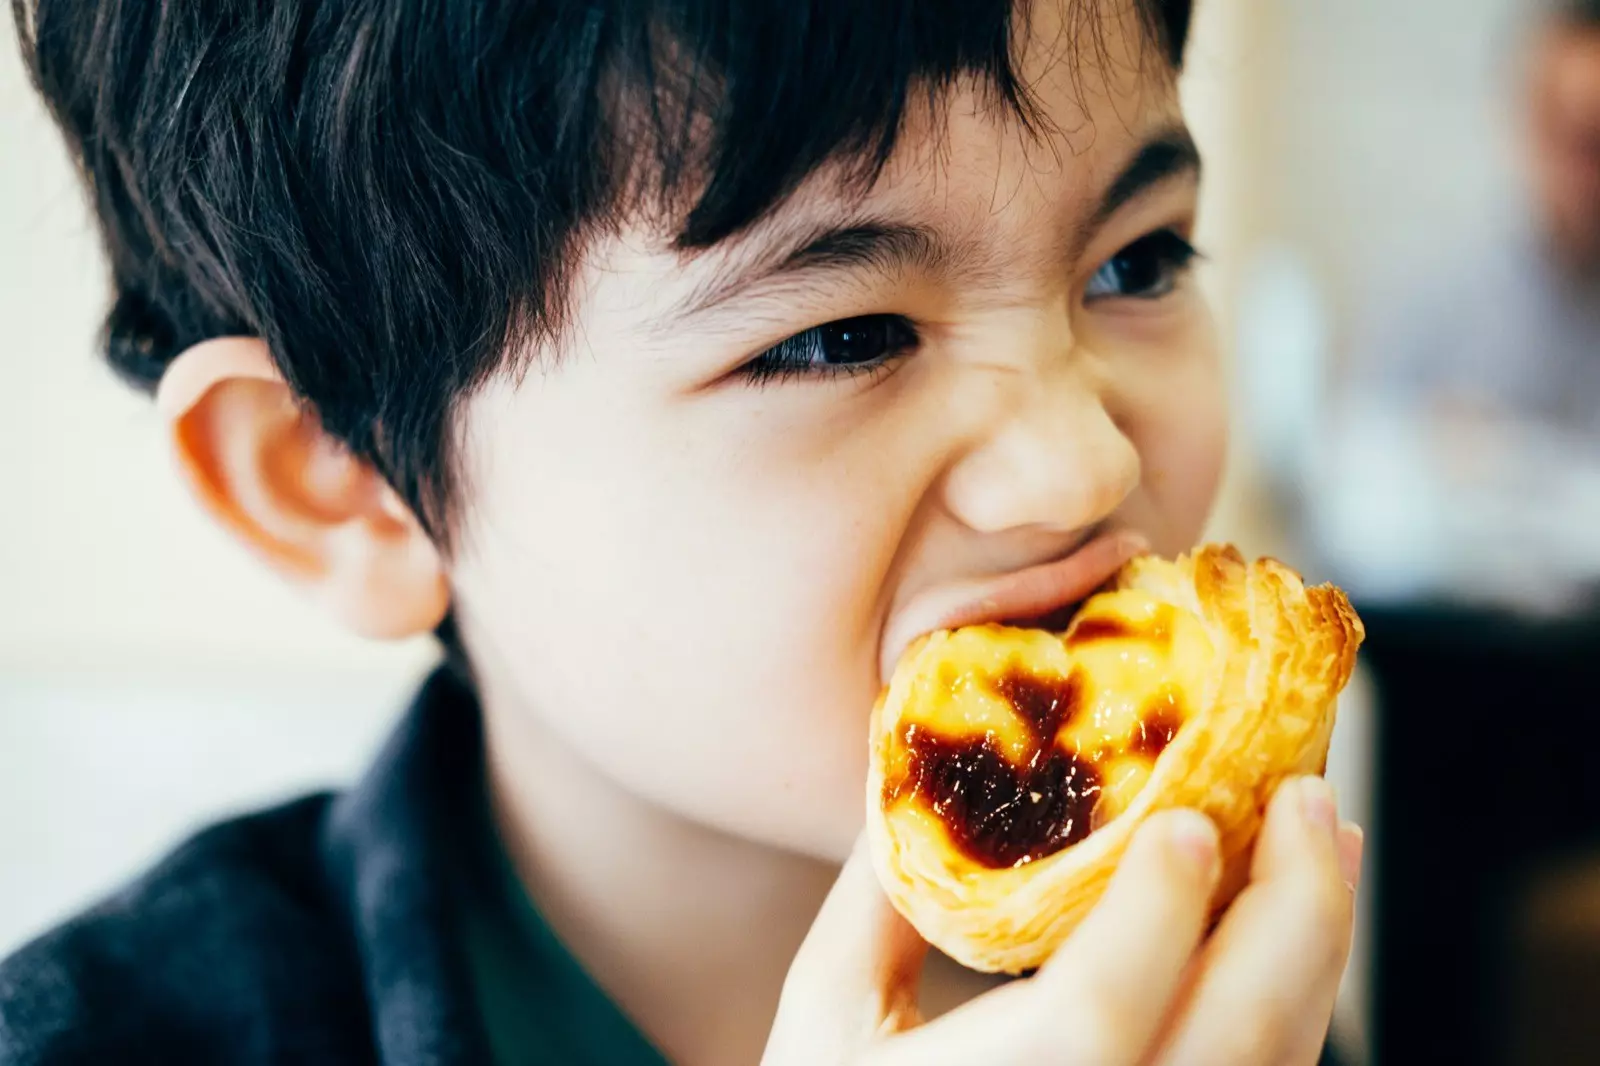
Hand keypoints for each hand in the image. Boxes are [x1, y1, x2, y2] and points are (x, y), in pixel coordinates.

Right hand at [762, 776, 1362, 1065]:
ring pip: (1279, 1061)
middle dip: (1291, 905)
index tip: (1188, 822)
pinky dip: (1302, 1001)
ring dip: (1318, 945)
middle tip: (1301, 794)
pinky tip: (1296, 936)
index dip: (1154, 914)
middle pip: (1237, 1036)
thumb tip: (929, 773)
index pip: (1096, 1012)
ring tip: (1323, 842)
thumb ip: (877, 901)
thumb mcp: (826, 1015)